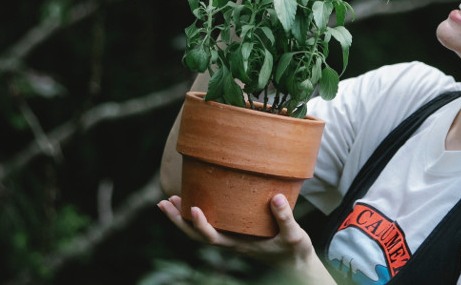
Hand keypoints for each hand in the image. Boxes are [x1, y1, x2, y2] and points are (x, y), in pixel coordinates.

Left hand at [157, 194, 315, 267]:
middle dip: (178, 220)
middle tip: (164, 201)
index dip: (201, 224)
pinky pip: (212, 225)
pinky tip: (196, 200)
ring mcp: (232, 238)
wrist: (296, 264)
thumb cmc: (295, 251)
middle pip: (197, 236)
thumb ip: (285, 217)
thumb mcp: (294, 235)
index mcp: (240, 245)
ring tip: (170, 199)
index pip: (213, 238)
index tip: (193, 207)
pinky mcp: (237, 233)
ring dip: (182, 218)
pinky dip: (198, 215)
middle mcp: (231, 242)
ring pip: (201, 231)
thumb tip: (276, 196)